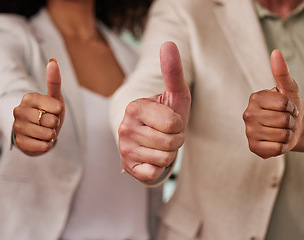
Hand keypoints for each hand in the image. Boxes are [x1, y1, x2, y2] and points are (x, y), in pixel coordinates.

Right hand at [13, 59, 64, 155]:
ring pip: (46, 135)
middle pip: (51, 121)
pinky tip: (42, 141)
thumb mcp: (55, 98)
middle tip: (48, 123)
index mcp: (28, 98)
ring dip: (51, 136)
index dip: (59, 112)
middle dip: (55, 124)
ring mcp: (17, 127)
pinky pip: (40, 147)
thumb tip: (52, 61)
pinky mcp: (18, 143)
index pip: (56, 107)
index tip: (53, 111)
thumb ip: (54, 81)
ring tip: (45, 132)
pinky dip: (46, 146)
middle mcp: (19, 111)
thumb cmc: (49, 113)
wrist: (41, 133)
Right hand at [119, 41, 190, 181]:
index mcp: (135, 106)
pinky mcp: (127, 166)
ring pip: (164, 158)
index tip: (171, 121)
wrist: (154, 138)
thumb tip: (168, 43)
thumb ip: (172, 71)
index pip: (173, 123)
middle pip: (170, 142)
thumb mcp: (174, 94)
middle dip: (176, 140)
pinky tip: (152, 158)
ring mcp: (124, 148)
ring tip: (160, 144)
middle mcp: (125, 126)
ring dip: (169, 154)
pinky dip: (159, 168)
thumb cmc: (167, 115)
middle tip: (167, 134)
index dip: (179, 124)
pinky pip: (153, 173)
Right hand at [243, 49, 303, 158]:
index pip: (283, 104)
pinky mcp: (253, 147)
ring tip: (282, 130)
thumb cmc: (290, 107)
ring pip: (281, 135)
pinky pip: (276, 149)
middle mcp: (247, 114)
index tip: (287, 108)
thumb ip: (282, 72)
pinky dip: (282, 147)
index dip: (291, 107)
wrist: (293, 128)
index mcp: (255, 98)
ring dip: (287, 134)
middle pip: (283, 120)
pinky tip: (276, 141)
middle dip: (291, 122)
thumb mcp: (289, 89)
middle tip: (285, 121)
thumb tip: (276, 52)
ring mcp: (248, 132)